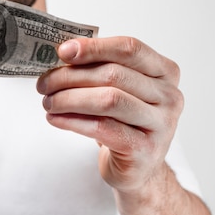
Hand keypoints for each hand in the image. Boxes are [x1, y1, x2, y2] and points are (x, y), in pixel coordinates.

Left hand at [36, 37, 183, 192]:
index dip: (94, 48)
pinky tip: (55, 119)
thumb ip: (99, 68)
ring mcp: (161, 124)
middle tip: (44, 84)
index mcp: (165, 72)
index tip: (63, 51)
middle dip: (71, 77)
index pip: (129, 49)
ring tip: (48, 102)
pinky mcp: (145, 150)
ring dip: (69, 99)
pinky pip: (102, 128)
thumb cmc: (123, 120)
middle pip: (114, 75)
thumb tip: (64, 53)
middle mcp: (170, 96)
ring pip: (108, 100)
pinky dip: (72, 121)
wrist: (138, 166)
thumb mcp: (118, 89)